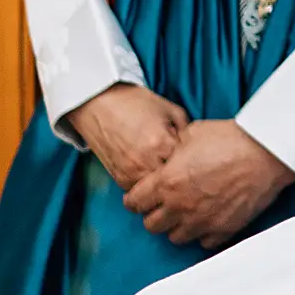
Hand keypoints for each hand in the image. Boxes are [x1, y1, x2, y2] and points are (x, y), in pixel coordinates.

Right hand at [65, 83, 188, 187]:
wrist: (100, 104)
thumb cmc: (136, 104)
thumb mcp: (170, 110)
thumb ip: (186, 130)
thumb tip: (194, 148)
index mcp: (161, 143)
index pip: (187, 163)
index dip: (191, 158)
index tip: (191, 153)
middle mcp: (145, 162)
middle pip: (172, 180)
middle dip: (177, 172)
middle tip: (176, 160)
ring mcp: (130, 173)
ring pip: (155, 190)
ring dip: (161, 180)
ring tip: (161, 163)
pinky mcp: (118, 178)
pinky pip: (139, 189)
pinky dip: (146, 181)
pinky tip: (148, 165)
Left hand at [121, 119, 294, 248]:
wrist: (267, 151)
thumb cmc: (231, 137)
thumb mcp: (193, 132)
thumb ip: (174, 149)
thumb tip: (169, 155)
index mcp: (166, 182)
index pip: (134, 203)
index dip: (136, 198)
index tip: (143, 196)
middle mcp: (179, 206)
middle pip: (151, 225)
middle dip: (155, 214)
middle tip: (165, 204)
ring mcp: (201, 221)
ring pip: (175, 238)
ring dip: (178, 226)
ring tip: (188, 213)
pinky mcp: (223, 229)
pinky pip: (204, 242)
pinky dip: (204, 233)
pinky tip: (209, 219)